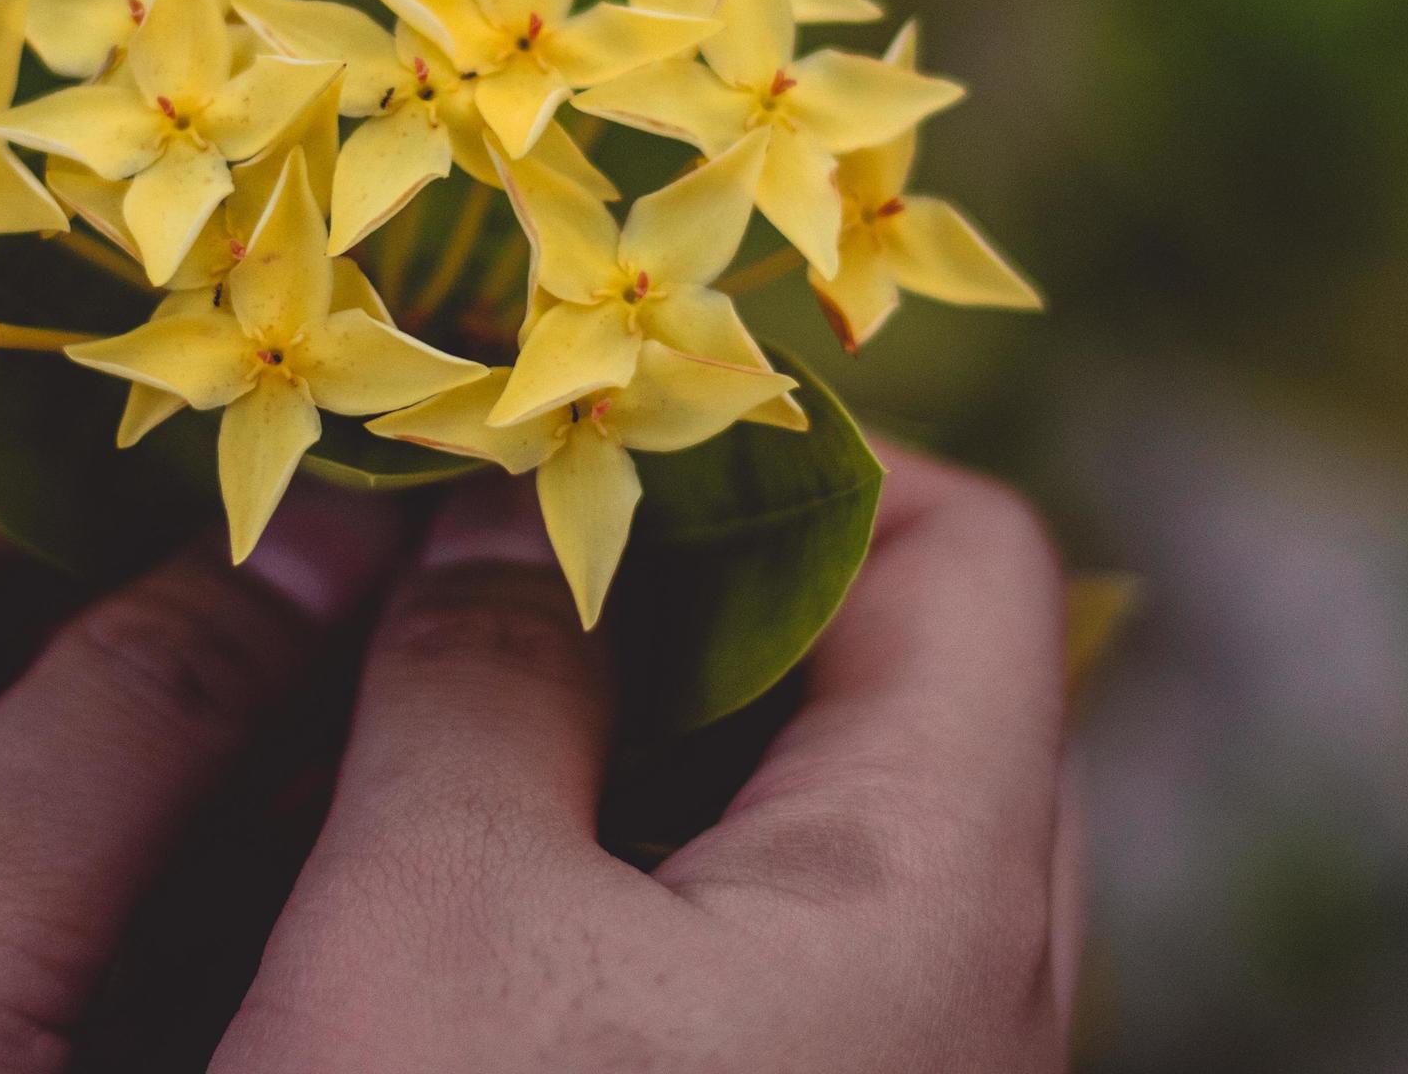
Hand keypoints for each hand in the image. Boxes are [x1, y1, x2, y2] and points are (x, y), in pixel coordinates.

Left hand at [0, 418, 403, 1073]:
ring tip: (416, 683)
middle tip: (429, 556)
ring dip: (212, 752)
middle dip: (214, 601)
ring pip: (39, 780)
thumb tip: (339, 528)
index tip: (356, 404)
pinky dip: (162, 886)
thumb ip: (149, 701)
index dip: (154, 427)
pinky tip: (320, 854)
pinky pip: (32, 918)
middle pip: (3, 625)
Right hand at [213, 441, 1081, 1071]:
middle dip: (712, 572)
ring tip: (474, 659)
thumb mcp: (430, 912)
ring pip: (834, 808)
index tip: (590, 423)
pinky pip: (781, 932)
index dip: (792, 443)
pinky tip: (489, 829)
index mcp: (941, 890)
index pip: (967, 552)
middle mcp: (977, 983)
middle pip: (915, 671)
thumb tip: (488, 506)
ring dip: (665, 706)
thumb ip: (478, 669)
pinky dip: (653, 839)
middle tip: (516, 534)